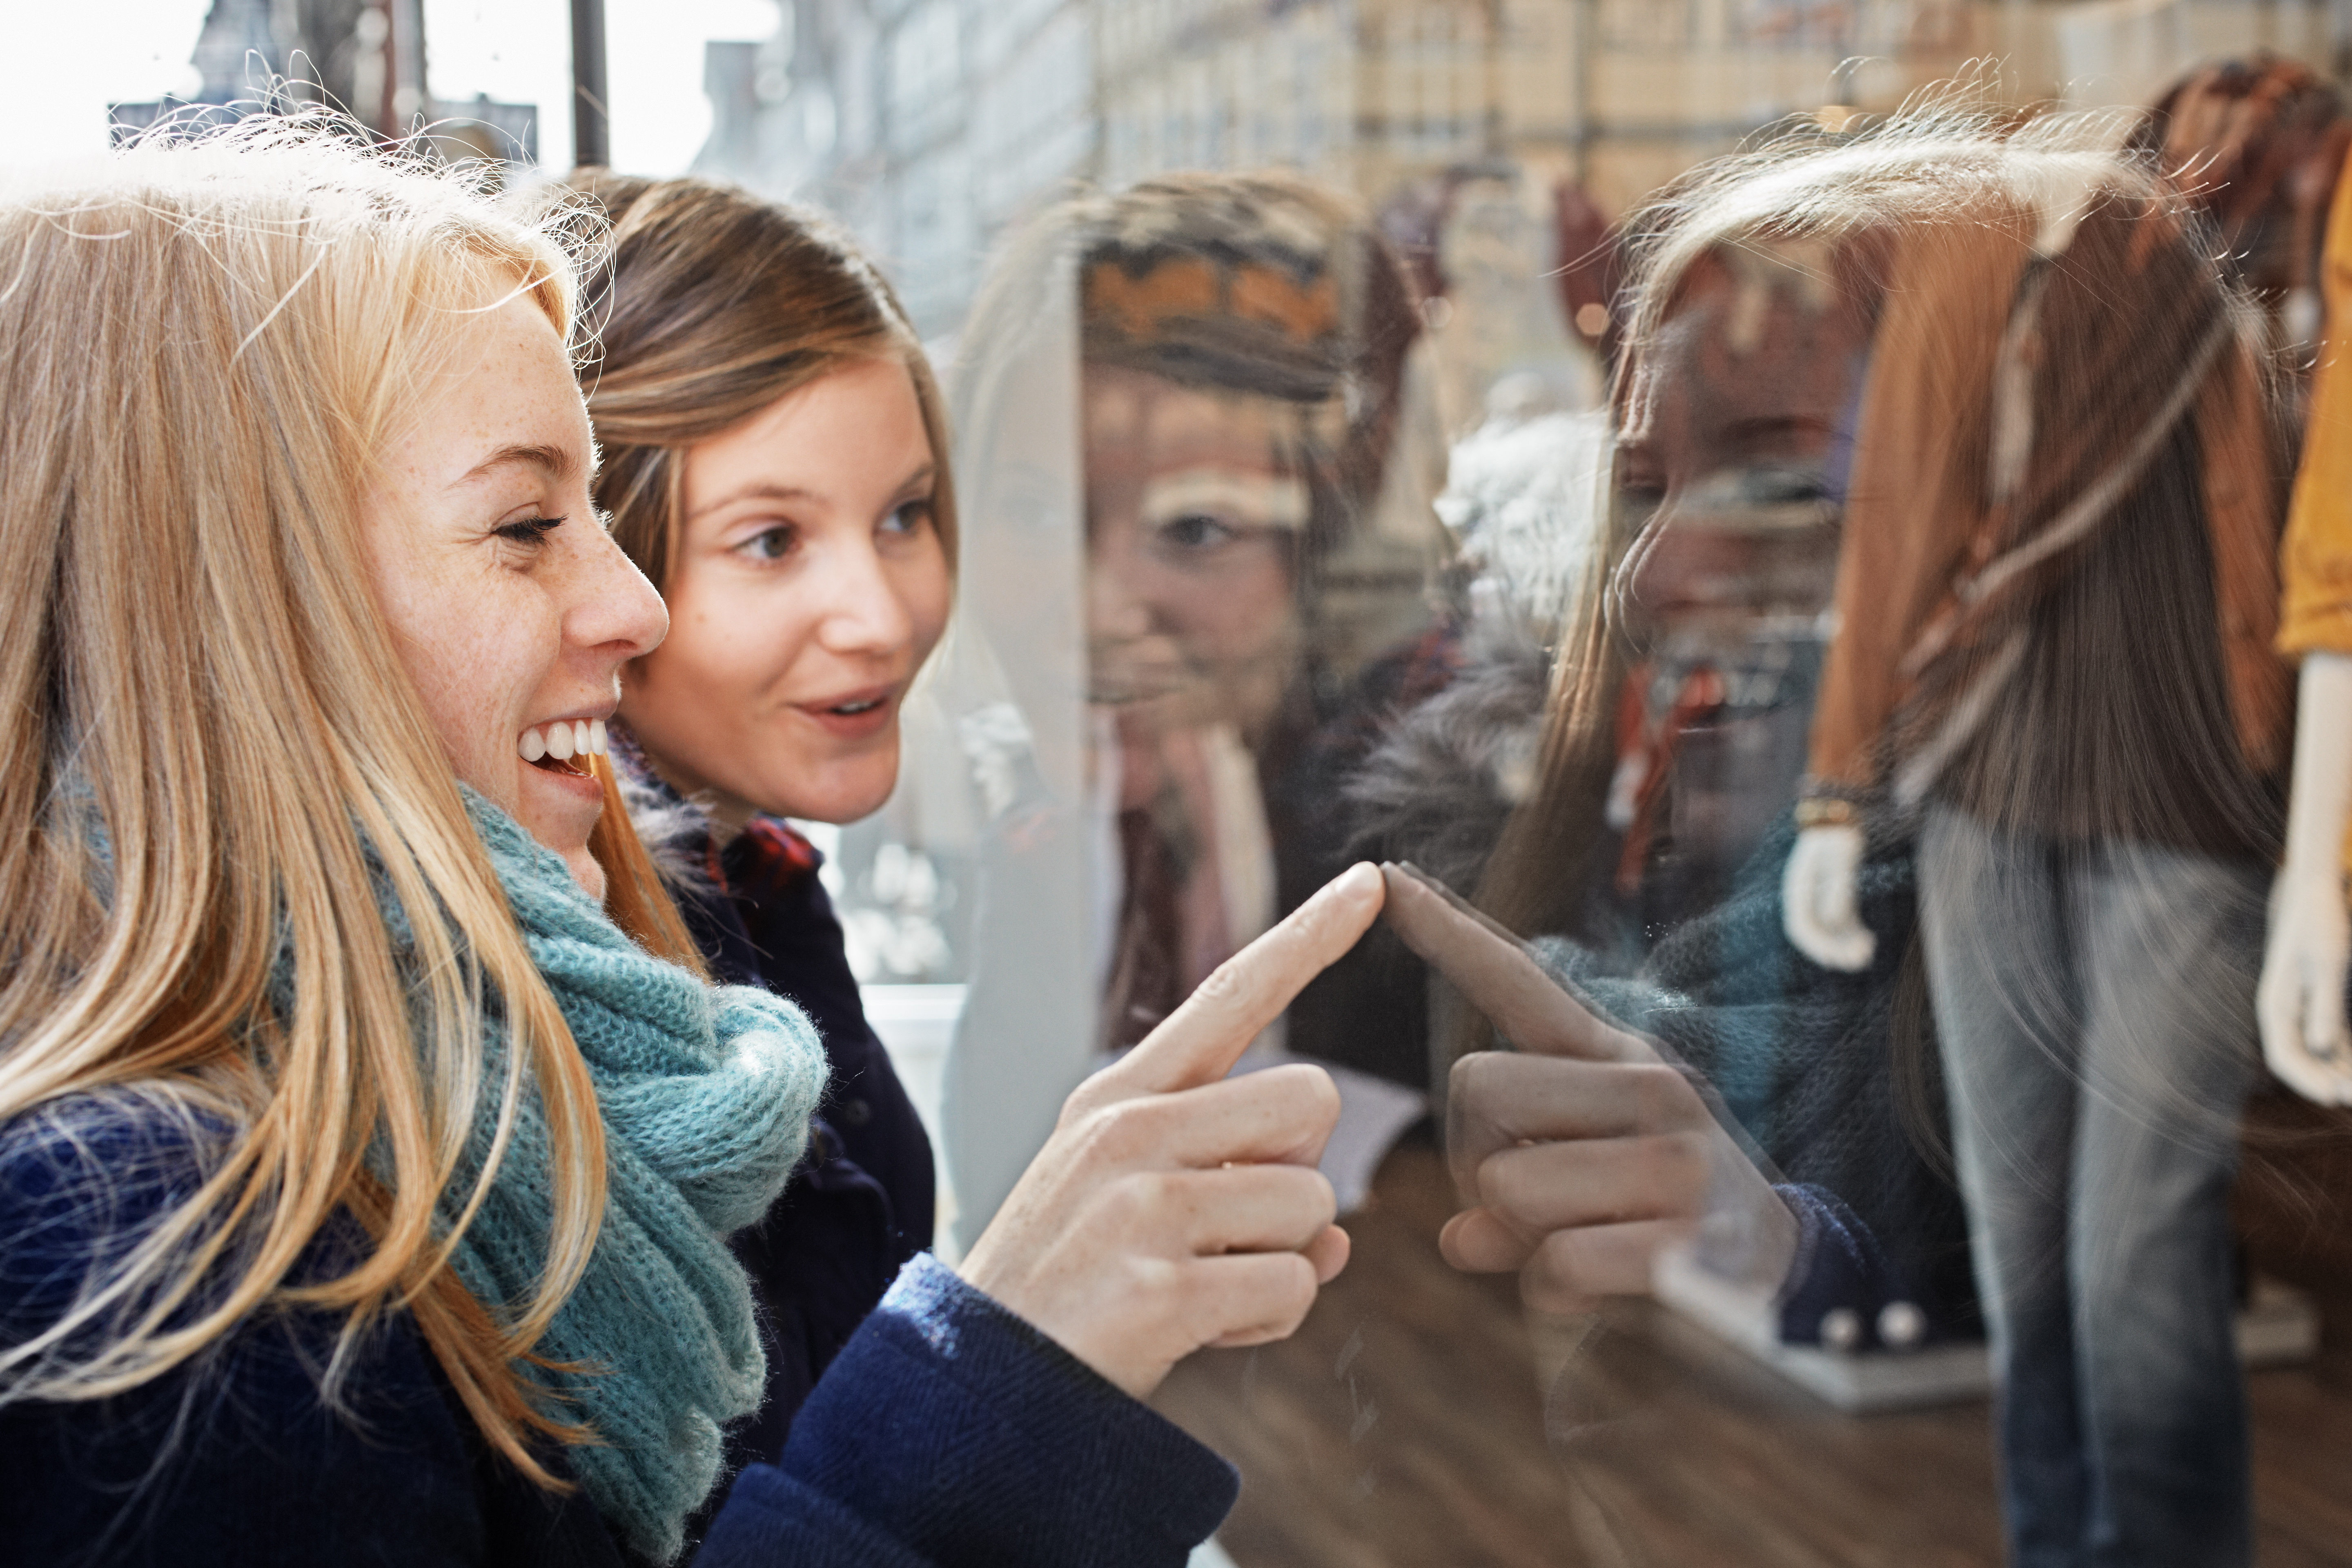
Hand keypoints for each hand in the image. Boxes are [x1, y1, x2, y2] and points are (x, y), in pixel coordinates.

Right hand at [956, 862, 1382, 1399]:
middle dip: (1297, 1175)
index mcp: (1118, 1098)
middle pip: (1313, 1103)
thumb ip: (1231, 1183)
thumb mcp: (1128, 1203)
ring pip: (1313, 1206)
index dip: (1309, 937)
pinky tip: (1199, 1332)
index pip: (1231, 995)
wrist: (975, 1391)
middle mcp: (1127, 1131)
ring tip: (1199, 1287)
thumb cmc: (1069, 1289)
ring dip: (1281, 1262)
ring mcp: (1141, 1206)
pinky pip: (1293, 1288)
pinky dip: (1268, 1324)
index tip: (1372, 883)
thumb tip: (1335, 1235)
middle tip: (1224, 1228)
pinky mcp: (1162, 1288)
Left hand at [1380, 864, 1796, 1312]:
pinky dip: (1556, 1292)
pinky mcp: (1682, 1240)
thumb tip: (1459, 1238)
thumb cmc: (1662, 1219)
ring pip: (1503, 1184)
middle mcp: (1650, 1085)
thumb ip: (1508, 1186)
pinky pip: (1551, 1265)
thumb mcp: (1587, 1179)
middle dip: (1474, 1160)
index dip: (1447, 932)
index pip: (1519, 980)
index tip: (1387, 875)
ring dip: (1519, 1236)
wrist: (1784, 1280)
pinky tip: (1609, 1287)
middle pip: (1476, 1087)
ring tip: (1586, 1241)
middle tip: (1529, 1204)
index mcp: (1617, 1055)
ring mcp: (1673, 1160)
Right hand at [1782, 823, 1874, 971]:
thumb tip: (1835, 922)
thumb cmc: (1837, 836)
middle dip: (1835, 950)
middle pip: (1817, 934)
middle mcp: (1808, 899)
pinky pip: (1846, 924)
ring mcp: (1824, 899)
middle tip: (1857, 960)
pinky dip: (1856, 935)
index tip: (1832, 958)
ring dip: (1847, 946)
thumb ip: (1835, 889)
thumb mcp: (1837, 860)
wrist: (1841, 819)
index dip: (1815, 946)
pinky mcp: (1842, 898)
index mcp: (1797, 890)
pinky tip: (1870, 940)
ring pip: (1833, 933)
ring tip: (1866, 954)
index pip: (1799, 927)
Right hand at [2258, 868, 2351, 1104]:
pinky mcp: (2323, 1002)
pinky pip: (2335, 1036)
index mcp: (2277, 1005)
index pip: (2284, 1056)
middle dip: (2331, 1081)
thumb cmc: (2321, 925)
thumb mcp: (2327, 966)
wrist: (2317, 893)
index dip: (2307, 1081)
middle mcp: (2286, 1013)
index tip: (2335, 1097)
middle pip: (2304, 1060)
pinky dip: (2348, 1052)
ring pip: (2321, 1052)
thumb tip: (2321, 1048)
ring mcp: (2304, 1009)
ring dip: (2342, 1069)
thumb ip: (2325, 1008)